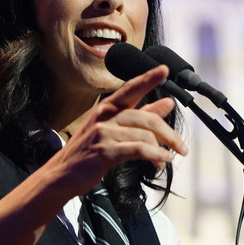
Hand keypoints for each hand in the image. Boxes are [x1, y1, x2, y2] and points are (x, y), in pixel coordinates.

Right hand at [47, 65, 188, 197]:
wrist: (61, 176)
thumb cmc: (87, 153)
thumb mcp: (111, 131)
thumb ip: (141, 116)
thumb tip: (167, 103)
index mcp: (107, 108)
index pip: (131, 88)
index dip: (149, 78)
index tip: (165, 69)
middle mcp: (105, 116)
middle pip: (146, 118)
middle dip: (169, 134)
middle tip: (182, 147)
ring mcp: (103, 133)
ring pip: (144, 135)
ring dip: (161, 150)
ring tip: (166, 160)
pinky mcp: (105, 151)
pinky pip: (139, 150)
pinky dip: (155, 156)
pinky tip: (161, 162)